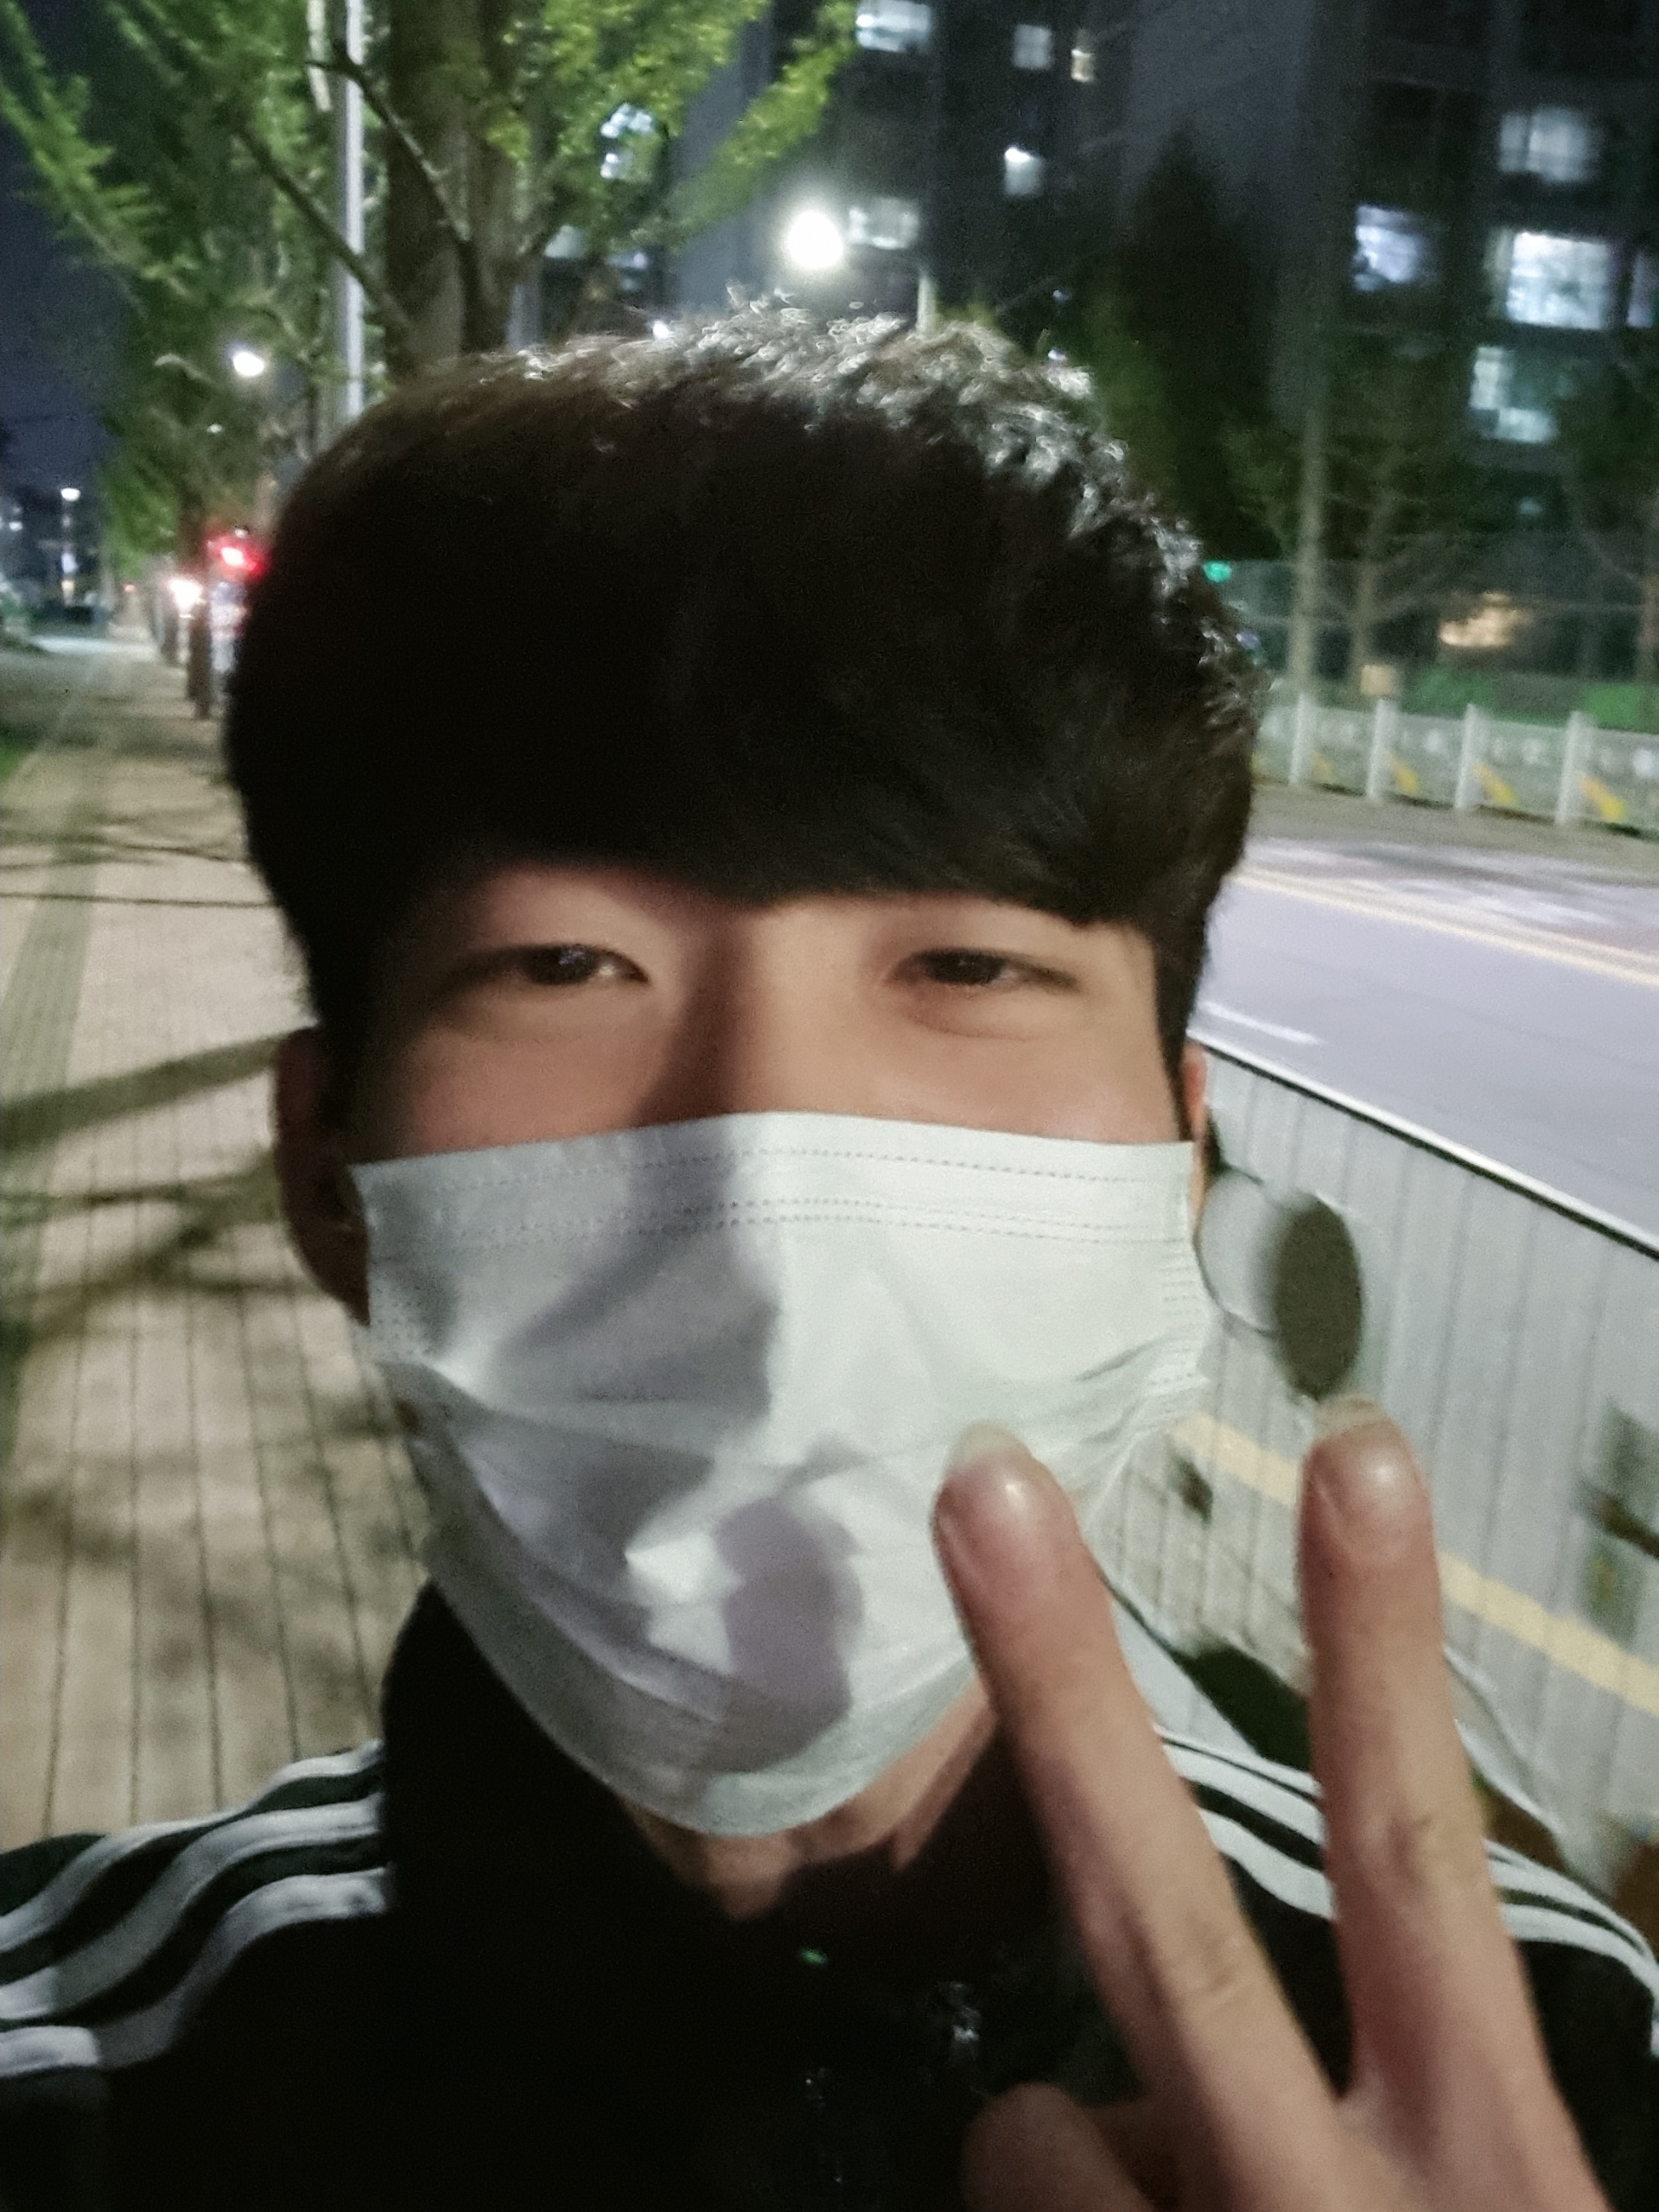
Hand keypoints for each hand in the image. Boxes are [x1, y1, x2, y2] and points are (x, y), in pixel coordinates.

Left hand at [931, 1402, 1610, 2211]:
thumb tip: (1243, 2018)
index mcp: (1488, 2159)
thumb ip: (1409, 2093)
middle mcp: (1329, 2207)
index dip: (1381, 1650)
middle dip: (1061, 1687)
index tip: (1356, 1448)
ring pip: (1034, 2122)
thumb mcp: (1497, 2209)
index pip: (1421, 1864)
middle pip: (1165, 1920)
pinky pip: (1012, 2193)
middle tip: (982, 1486)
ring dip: (1078, 2148)